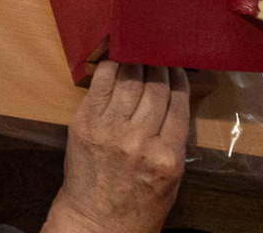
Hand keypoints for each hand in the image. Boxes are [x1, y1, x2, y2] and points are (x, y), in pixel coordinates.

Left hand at [41, 63, 191, 232]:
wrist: (98, 221)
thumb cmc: (140, 204)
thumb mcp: (173, 179)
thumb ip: (175, 141)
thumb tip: (176, 101)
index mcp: (168, 156)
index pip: (178, 103)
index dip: (178, 78)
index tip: (177, 63)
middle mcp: (140, 140)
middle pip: (155, 88)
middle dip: (159, 64)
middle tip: (158, 48)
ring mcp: (110, 129)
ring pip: (129, 81)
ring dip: (136, 60)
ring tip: (139, 47)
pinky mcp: (84, 123)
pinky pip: (100, 85)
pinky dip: (110, 67)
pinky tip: (116, 57)